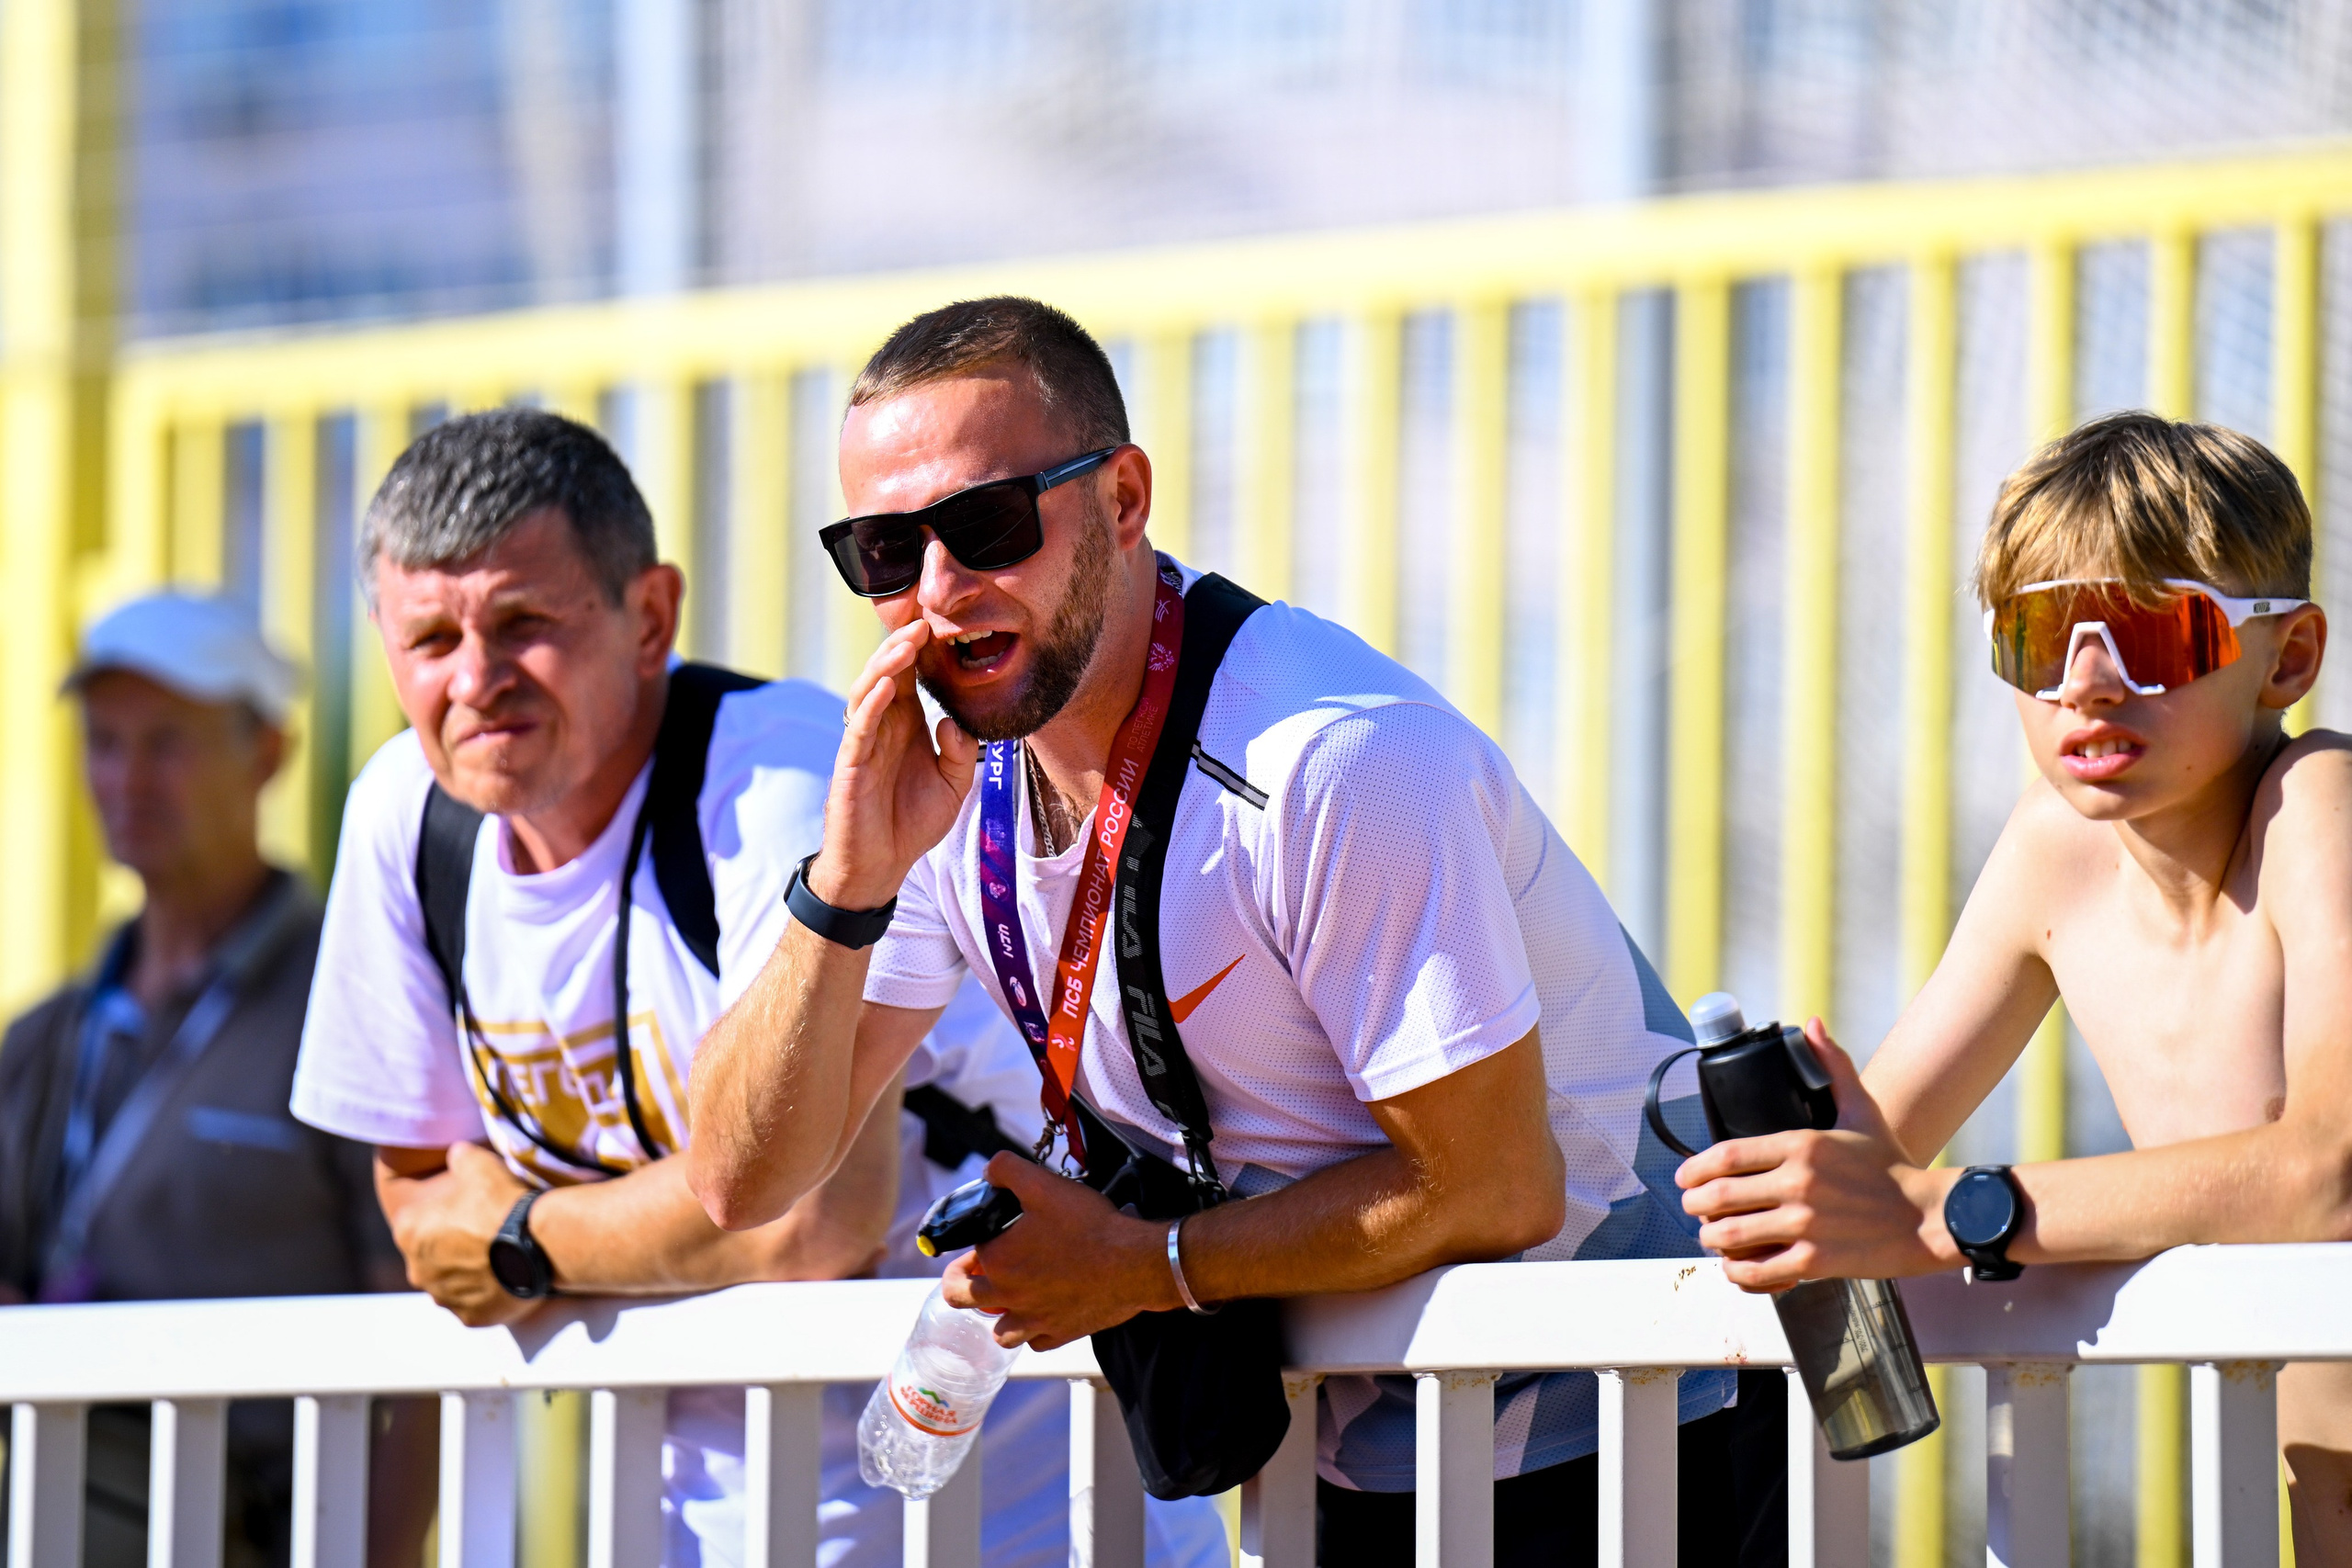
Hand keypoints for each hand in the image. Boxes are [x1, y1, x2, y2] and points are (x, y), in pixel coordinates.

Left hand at [387, 1142, 539, 1326]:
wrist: (536, 1243)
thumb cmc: (501, 1202)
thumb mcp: (478, 1162)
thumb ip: (460, 1156)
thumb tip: (456, 1153)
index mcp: (409, 1232)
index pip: (416, 1220)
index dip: (441, 1212)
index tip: (465, 1208)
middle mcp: (417, 1270)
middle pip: (431, 1255)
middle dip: (451, 1247)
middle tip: (484, 1232)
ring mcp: (444, 1297)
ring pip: (450, 1282)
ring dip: (467, 1272)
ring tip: (498, 1256)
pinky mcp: (470, 1317)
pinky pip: (474, 1304)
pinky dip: (486, 1294)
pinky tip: (507, 1276)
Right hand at [810, 622, 979, 908]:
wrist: (882, 865)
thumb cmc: (912, 823)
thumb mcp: (953, 786)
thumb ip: (961, 752)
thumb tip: (954, 720)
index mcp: (907, 725)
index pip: (910, 677)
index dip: (921, 649)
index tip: (940, 620)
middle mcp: (883, 726)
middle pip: (887, 674)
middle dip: (903, 645)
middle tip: (924, 620)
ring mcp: (864, 743)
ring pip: (868, 691)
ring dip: (886, 666)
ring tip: (906, 644)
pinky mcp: (851, 765)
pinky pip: (857, 729)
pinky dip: (869, 705)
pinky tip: (883, 688)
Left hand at [937, 1153, 1177, 1350]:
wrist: (1134, 1263)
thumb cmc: (1089, 1226)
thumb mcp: (1044, 1184)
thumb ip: (1007, 1170)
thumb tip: (989, 1171)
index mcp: (998, 1261)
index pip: (969, 1252)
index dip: (979, 1239)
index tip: (994, 1231)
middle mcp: (1008, 1296)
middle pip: (958, 1297)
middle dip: (961, 1280)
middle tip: (975, 1270)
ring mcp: (1034, 1320)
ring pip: (998, 1332)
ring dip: (999, 1314)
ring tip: (1013, 1296)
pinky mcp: (1061, 1334)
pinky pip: (1035, 1343)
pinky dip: (1035, 1331)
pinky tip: (1045, 1311)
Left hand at [1674, 1020, 1961, 1291]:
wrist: (1929, 1217)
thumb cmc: (1891, 1166)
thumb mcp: (1861, 1110)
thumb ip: (1833, 1067)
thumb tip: (1813, 1024)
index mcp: (1802, 1144)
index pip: (1725, 1155)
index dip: (1693, 1169)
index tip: (1684, 1177)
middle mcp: (1799, 1182)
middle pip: (1719, 1195)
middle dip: (1694, 1204)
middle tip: (1691, 1208)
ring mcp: (1805, 1224)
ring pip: (1731, 1234)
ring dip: (1711, 1238)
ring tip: (1710, 1236)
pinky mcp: (1816, 1261)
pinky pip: (1758, 1271)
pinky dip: (1737, 1272)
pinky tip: (1736, 1266)